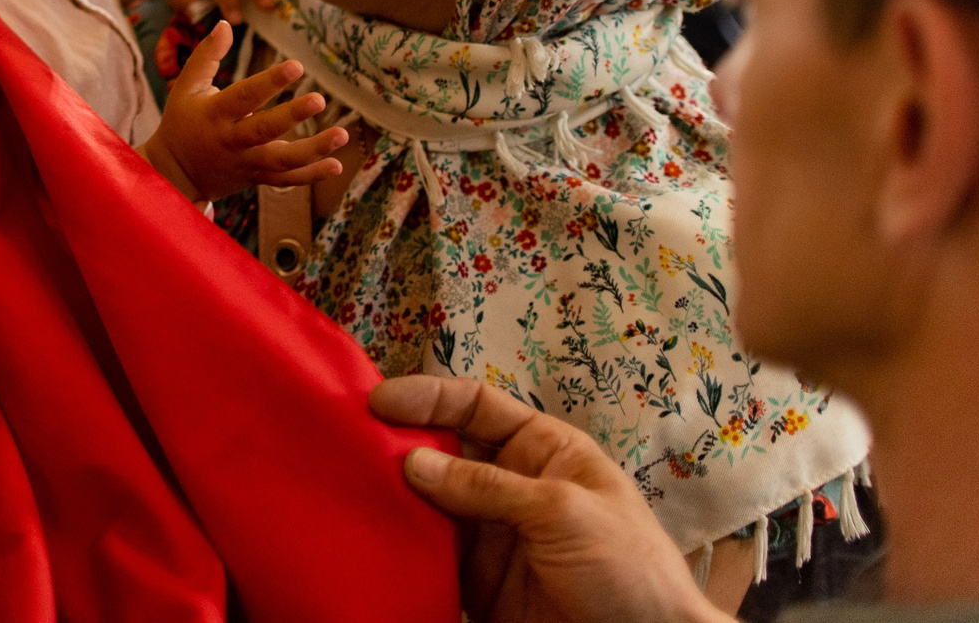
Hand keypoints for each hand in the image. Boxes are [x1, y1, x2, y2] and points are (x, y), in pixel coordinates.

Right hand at [142, 23, 345, 201]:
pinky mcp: (257, 177)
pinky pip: (287, 180)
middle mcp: (232, 141)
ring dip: (314, 150)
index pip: (244, 96)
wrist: (174, 175)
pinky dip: (311, 175)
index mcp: (215, 114)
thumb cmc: (181, 122)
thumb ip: (207, 55)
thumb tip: (226, 23)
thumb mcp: (186, 86)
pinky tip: (336, 166)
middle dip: (293, 115)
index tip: (296, 66)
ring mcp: (246, 163)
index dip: (269, 81)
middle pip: (265, 130)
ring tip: (341, 135)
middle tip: (319, 99)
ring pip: (282, 161)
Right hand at [369, 376, 725, 622]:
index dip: (430, 398)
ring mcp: (492, 534)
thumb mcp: (563, 512)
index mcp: (544, 451)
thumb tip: (413, 463)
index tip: (379, 401)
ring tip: (351, 487)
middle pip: (444, 450)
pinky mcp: (477, 580)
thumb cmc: (628, 567)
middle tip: (350, 443)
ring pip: (430, 502)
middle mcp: (512, 485)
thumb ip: (487, 485)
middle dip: (400, 444)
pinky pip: (430, 555)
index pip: (478, 407)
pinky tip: (372, 537)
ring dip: (394, 496)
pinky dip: (402, 546)